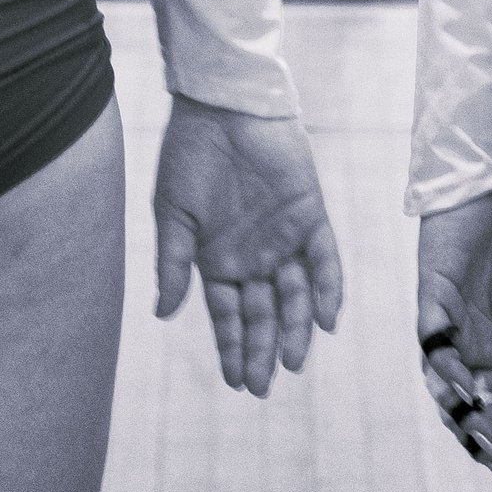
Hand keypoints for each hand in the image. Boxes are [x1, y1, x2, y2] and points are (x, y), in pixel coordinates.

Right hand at [153, 96, 343, 395]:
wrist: (222, 106)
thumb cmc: (190, 155)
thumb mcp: (173, 213)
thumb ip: (175, 263)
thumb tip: (163, 313)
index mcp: (219, 258)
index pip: (229, 315)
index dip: (232, 347)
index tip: (236, 382)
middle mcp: (254, 254)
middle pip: (263, 312)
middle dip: (262, 349)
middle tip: (263, 385)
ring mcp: (284, 236)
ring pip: (296, 294)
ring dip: (295, 327)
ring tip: (291, 361)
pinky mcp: (310, 214)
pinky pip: (325, 258)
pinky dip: (328, 287)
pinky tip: (327, 318)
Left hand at [415, 181, 491, 481]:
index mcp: (483, 346)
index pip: (486, 403)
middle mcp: (459, 342)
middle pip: (460, 403)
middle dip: (480, 435)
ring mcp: (443, 321)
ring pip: (440, 380)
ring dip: (460, 408)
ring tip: (485, 431)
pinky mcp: (431, 296)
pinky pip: (431, 338)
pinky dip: (445, 363)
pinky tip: (465, 383)